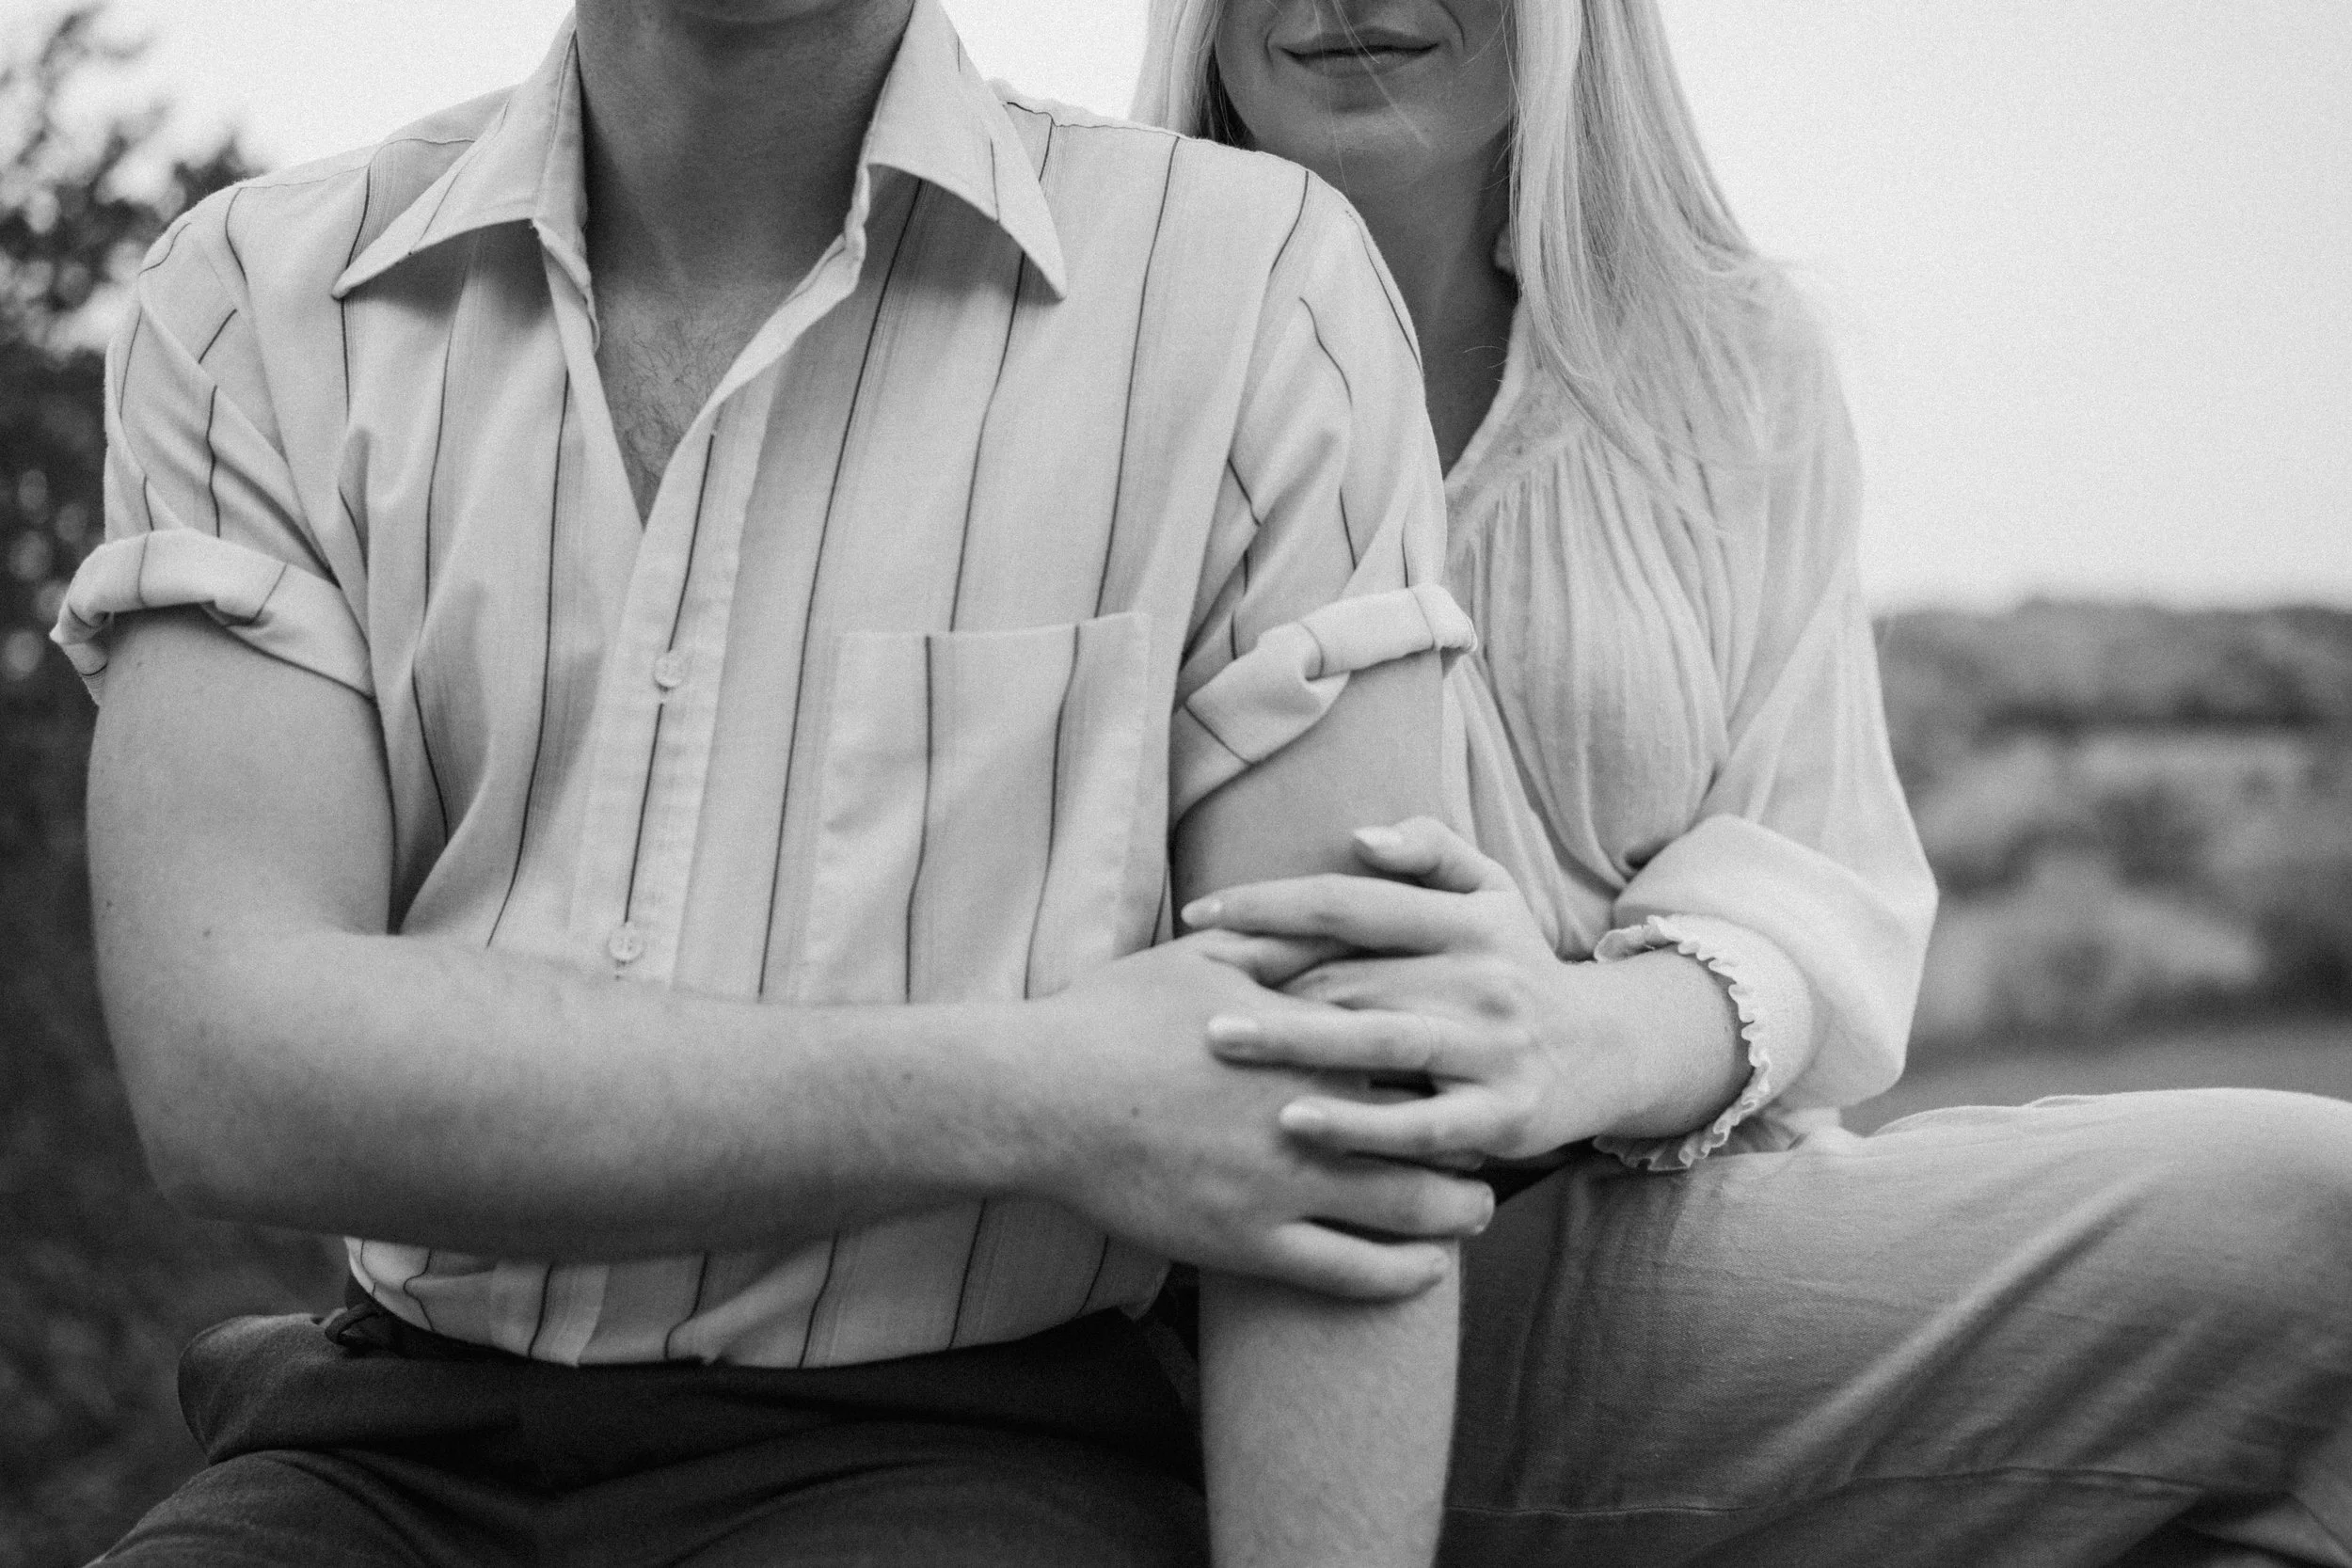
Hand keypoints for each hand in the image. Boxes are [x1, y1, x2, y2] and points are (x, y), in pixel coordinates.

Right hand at [1018, 928, 1495, 1300]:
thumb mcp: (1208, 953)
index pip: (1413, 1047)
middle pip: (1431, 1134)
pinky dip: (1402, 1275)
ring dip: (1456, 1214)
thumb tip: (1352, 906)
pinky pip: (1349, 1275)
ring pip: (1405, 1214)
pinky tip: (1426, 1269)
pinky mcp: (1247, 1244)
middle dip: (1476, 1143)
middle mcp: (1306, 1116)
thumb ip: (1290, 934)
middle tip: (1500, 1144)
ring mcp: (1280, 1187)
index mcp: (1304, 1040)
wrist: (1038, 1096)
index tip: (1480, 1060)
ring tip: (1476, 1210)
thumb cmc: (1117, 1015)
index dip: (1457, 1058)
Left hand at [1180, 816, 1638, 1163]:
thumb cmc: (1514, 966)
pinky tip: (1295, 1122)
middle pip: (1355, 975)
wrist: (1609, 1049)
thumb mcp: (1492, 892)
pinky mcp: (1503, 1115)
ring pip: (1383, 1042)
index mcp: (1467, 920)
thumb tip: (1358, 837)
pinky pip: (1421, 1124)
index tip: (1201, 916)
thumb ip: (1431, 850)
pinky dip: (1359, 1125)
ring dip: (1296, 1043)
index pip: (1353, 902)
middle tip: (1188, 997)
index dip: (1272, 904)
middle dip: (1267, 985)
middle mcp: (1481, 978)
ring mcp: (1493, 1048)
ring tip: (1221, 1043)